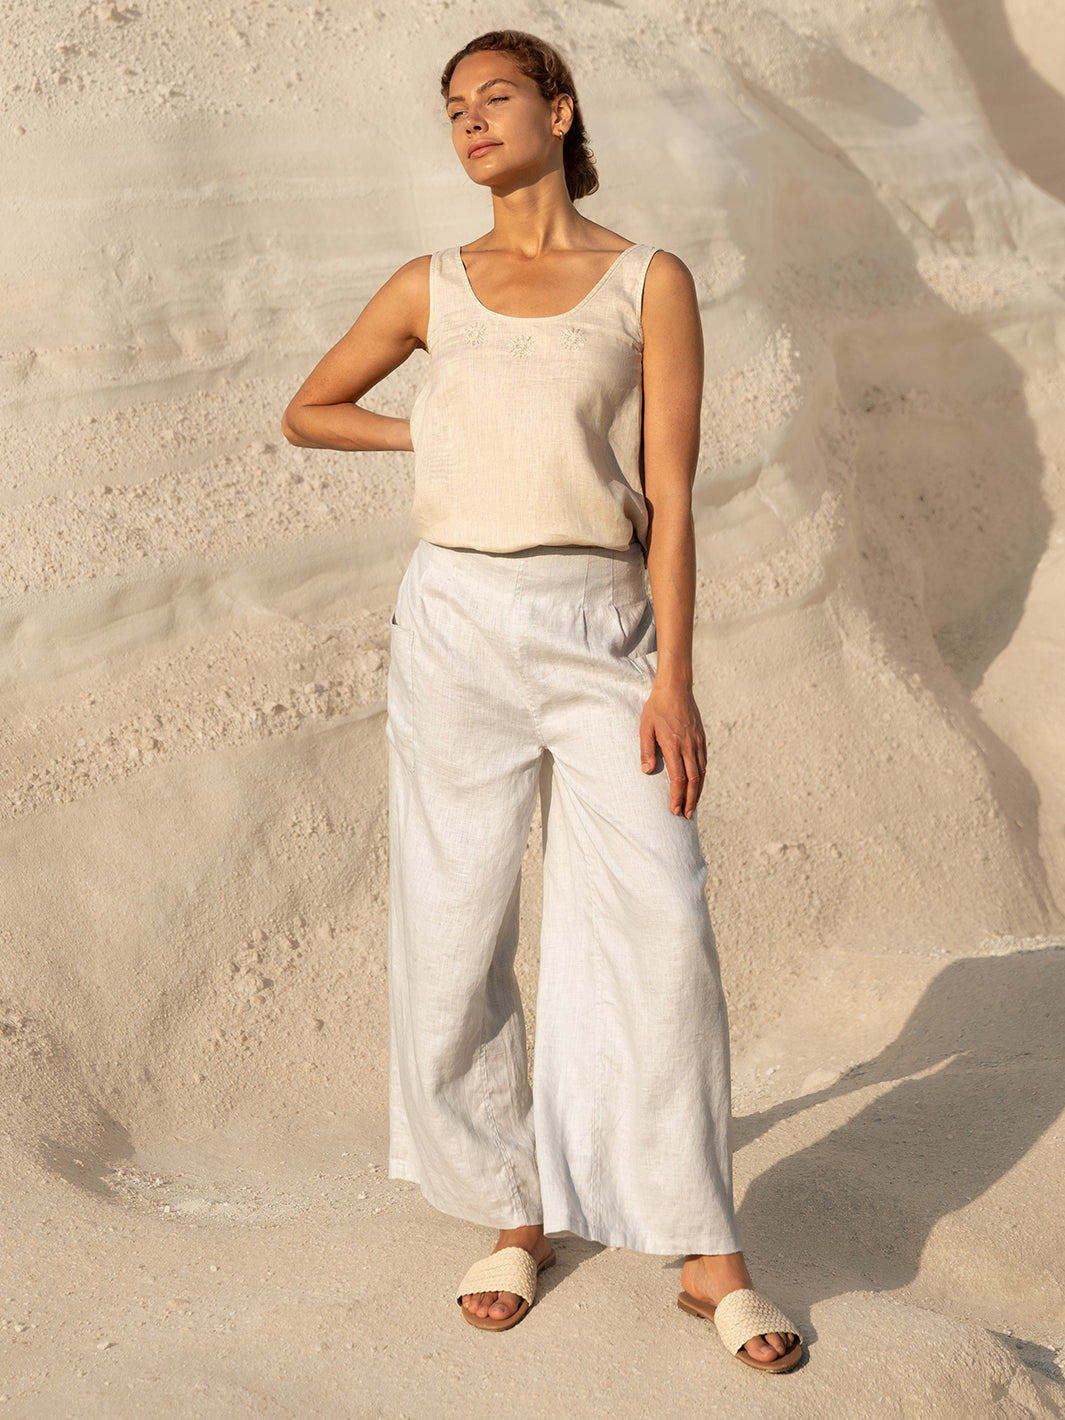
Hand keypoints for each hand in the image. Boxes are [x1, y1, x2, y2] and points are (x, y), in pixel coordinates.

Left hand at [639, 679, 706, 817]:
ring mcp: (698, 743)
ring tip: (693, 806)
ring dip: (698, 792)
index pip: (679, 778)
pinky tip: (697, 785)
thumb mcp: (645, 728)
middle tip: (687, 815)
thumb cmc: (656, 708)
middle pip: (693, 780)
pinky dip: (701, 778)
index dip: (677, 797)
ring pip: (701, 773)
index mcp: (674, 746)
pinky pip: (704, 763)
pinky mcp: (702, 739)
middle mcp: (689, 747)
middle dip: (690, 800)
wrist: (675, 689)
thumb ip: (646, 750)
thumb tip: (647, 772)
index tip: (674, 809)